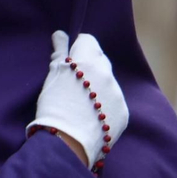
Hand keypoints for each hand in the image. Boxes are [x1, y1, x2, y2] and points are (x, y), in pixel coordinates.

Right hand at [29, 32, 128, 168]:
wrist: (66, 143)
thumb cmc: (54, 106)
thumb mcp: (53, 75)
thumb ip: (60, 52)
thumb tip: (60, 34)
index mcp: (89, 60)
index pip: (88, 41)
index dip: (76, 50)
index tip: (68, 63)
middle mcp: (107, 74)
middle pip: (99, 61)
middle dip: (89, 69)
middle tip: (73, 86)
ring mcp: (117, 94)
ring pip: (108, 83)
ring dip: (97, 90)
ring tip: (80, 107)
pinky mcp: (123, 114)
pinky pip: (114, 104)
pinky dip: (104, 108)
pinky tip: (90, 119)